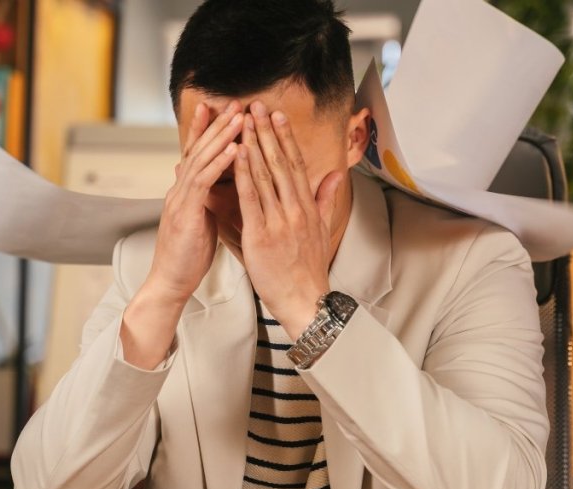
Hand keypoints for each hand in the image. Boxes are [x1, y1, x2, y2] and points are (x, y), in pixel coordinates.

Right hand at [143, 101, 243, 304]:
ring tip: (239, 117)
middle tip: (233, 102)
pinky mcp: (185, 212)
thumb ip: (206, 200)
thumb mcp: (200, 221)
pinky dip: (219, 163)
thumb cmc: (188, 256)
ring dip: (221, 136)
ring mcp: (180, 199)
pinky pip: (203, 182)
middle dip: (215, 124)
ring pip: (200, 159)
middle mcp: (179, 190)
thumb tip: (217, 188)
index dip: (206, 130)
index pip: (196, 154)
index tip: (220, 108)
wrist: (170, 282)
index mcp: (185, 192)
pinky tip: (234, 149)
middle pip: (198, 148)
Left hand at [233, 101, 344, 338]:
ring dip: (254, 144)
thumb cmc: (309, 268)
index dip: (285, 138)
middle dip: (268, 132)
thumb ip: (326, 200)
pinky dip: (244, 174)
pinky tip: (237, 154)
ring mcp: (280, 221)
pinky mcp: (262, 235)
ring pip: (266, 174)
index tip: (277, 116)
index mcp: (308, 207)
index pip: (295, 164)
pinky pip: (251, 198)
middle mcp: (296, 209)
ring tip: (245, 121)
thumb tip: (335, 175)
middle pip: (281, 162)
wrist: (304, 299)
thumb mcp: (323, 230)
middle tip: (257, 106)